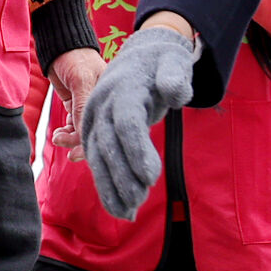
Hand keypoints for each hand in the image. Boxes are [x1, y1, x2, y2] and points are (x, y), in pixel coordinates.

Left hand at [47, 47, 106, 153]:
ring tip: (57, 137)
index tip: (78, 152)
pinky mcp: (79, 104)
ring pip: (84, 130)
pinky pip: (76, 125)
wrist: (59, 44)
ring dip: (70, 138)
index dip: (94, 141)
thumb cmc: (75, 56)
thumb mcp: (81, 80)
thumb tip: (84, 135)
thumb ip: (84, 106)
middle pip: (98, 131)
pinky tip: (59, 133)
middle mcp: (105, 102)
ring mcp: (91, 105)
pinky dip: (67, 132)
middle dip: (81, 143)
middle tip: (67, 150)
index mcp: (113, 96)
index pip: (109, 125)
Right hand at [78, 18, 198, 217]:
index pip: (127, 122)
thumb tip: (174, 93)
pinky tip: (120, 209)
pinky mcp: (94, 132)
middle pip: (108, 144)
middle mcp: (102, 104)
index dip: (137, 150)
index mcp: (124, 88)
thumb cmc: (163, 62)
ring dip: (111, 187)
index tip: (152, 178)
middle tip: (139, 202)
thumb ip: (175, 76)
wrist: (141, 56)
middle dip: (121, 176)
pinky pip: (97, 161)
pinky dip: (107, 186)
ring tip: (127, 214)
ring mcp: (94, 118)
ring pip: (97, 158)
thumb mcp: (174, 61)